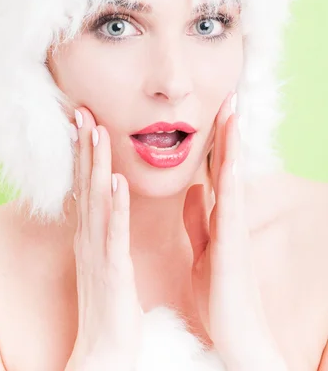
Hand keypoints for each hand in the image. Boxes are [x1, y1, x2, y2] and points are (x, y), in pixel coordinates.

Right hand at [66, 106, 142, 370]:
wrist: (106, 350)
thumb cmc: (110, 304)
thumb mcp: (105, 258)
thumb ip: (106, 228)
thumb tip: (107, 202)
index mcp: (92, 234)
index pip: (86, 185)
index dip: (85, 152)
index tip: (86, 120)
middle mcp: (89, 237)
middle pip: (85, 183)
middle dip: (85, 146)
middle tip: (82, 110)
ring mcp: (98, 252)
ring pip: (96, 200)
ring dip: (95, 164)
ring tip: (97, 131)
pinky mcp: (111, 269)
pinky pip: (113, 232)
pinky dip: (114, 205)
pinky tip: (116, 181)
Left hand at [183, 91, 284, 368]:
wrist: (235, 334)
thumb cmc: (220, 291)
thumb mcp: (205, 245)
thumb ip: (200, 217)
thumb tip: (196, 188)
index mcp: (218, 215)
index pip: (216, 168)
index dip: (216, 138)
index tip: (215, 109)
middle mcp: (229, 215)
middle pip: (227, 163)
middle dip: (228, 129)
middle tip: (229, 95)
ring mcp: (233, 228)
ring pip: (232, 175)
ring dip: (232, 143)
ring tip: (232, 110)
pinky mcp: (232, 244)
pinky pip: (228, 206)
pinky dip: (227, 180)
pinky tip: (225, 159)